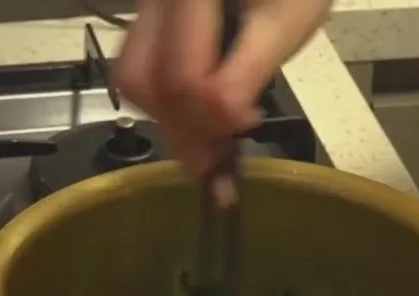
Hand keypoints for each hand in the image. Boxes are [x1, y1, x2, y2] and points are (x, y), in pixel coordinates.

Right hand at [113, 0, 330, 178]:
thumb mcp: (286, 26)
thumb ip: (245, 81)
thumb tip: (219, 130)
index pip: (181, 77)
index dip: (209, 119)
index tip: (244, 128)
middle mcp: (155, 0)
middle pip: (139, 81)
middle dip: (178, 127)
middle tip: (216, 157)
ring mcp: (146, 7)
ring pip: (132, 78)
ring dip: (167, 116)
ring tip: (210, 132)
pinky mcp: (149, 19)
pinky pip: (140, 67)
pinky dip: (166, 98)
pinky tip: (200, 109)